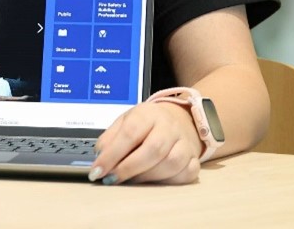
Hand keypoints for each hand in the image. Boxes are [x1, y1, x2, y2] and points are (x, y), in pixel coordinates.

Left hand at [88, 99, 202, 184]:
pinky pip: (186, 173)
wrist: (180, 118)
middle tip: (112, 179)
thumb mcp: (125, 121)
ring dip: (147, 177)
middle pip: (153, 150)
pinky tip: (154, 180)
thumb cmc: (147, 123)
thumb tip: (99, 158)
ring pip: (171, 163)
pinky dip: (169, 181)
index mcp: (148, 114)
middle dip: (129, 168)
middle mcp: (169, 127)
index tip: (98, 170)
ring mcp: (185, 143)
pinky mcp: (195, 158)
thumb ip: (110, 138)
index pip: (129, 133)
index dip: (112, 154)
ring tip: (131, 179)